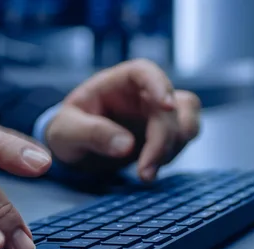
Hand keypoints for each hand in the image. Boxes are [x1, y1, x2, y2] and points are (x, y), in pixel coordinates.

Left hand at [45, 59, 200, 180]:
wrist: (74, 147)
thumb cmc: (67, 129)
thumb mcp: (67, 131)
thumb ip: (92, 134)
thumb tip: (126, 145)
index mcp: (118, 81)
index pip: (145, 71)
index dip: (160, 85)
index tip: (167, 106)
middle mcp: (143, 93)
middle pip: (172, 105)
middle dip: (163, 140)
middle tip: (145, 172)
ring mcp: (157, 113)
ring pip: (186, 121)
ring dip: (174, 148)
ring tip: (146, 173)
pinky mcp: (164, 133)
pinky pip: (182, 139)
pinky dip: (172, 156)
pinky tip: (150, 170)